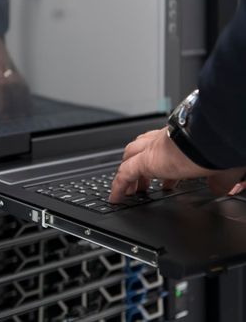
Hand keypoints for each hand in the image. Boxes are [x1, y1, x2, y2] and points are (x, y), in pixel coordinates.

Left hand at [0, 34, 30, 121]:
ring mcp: (12, 69)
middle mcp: (0, 67)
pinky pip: (25, 87)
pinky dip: (27, 99)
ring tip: (18, 118)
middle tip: (5, 119)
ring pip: (17, 87)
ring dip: (18, 103)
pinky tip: (28, 111)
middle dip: (4, 104)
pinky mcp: (20, 73)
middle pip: (3, 87)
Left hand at [109, 127, 245, 202]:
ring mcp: (152, 148)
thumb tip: (221, 189)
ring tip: (131, 193)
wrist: (216, 138)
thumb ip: (218, 180)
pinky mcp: (144, 160)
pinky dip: (118, 187)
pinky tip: (116, 198)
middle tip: (144, 185)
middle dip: (141, 168)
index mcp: (181, 140)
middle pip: (142, 150)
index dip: (163, 165)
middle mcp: (164, 140)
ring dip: (129, 176)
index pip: (165, 149)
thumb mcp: (221, 167)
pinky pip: (124, 174)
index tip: (167, 180)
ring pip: (130, 158)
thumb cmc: (221, 148)